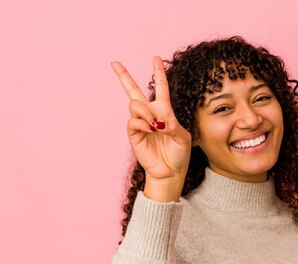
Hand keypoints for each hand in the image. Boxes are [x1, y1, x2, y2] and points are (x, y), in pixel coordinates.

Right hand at [111, 56, 191, 181]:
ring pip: (135, 104)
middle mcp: (150, 114)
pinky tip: (151, 130)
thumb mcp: (183, 136)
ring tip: (155, 125)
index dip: (159, 73)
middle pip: (133, 91)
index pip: (161, 88)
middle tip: (114, 63)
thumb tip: (157, 120)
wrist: (170, 172)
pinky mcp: (133, 134)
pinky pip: (132, 120)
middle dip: (123, 76)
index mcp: (165, 112)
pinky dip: (143, 123)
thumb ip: (172, 124)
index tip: (155, 58)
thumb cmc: (179, 155)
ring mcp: (140, 124)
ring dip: (146, 112)